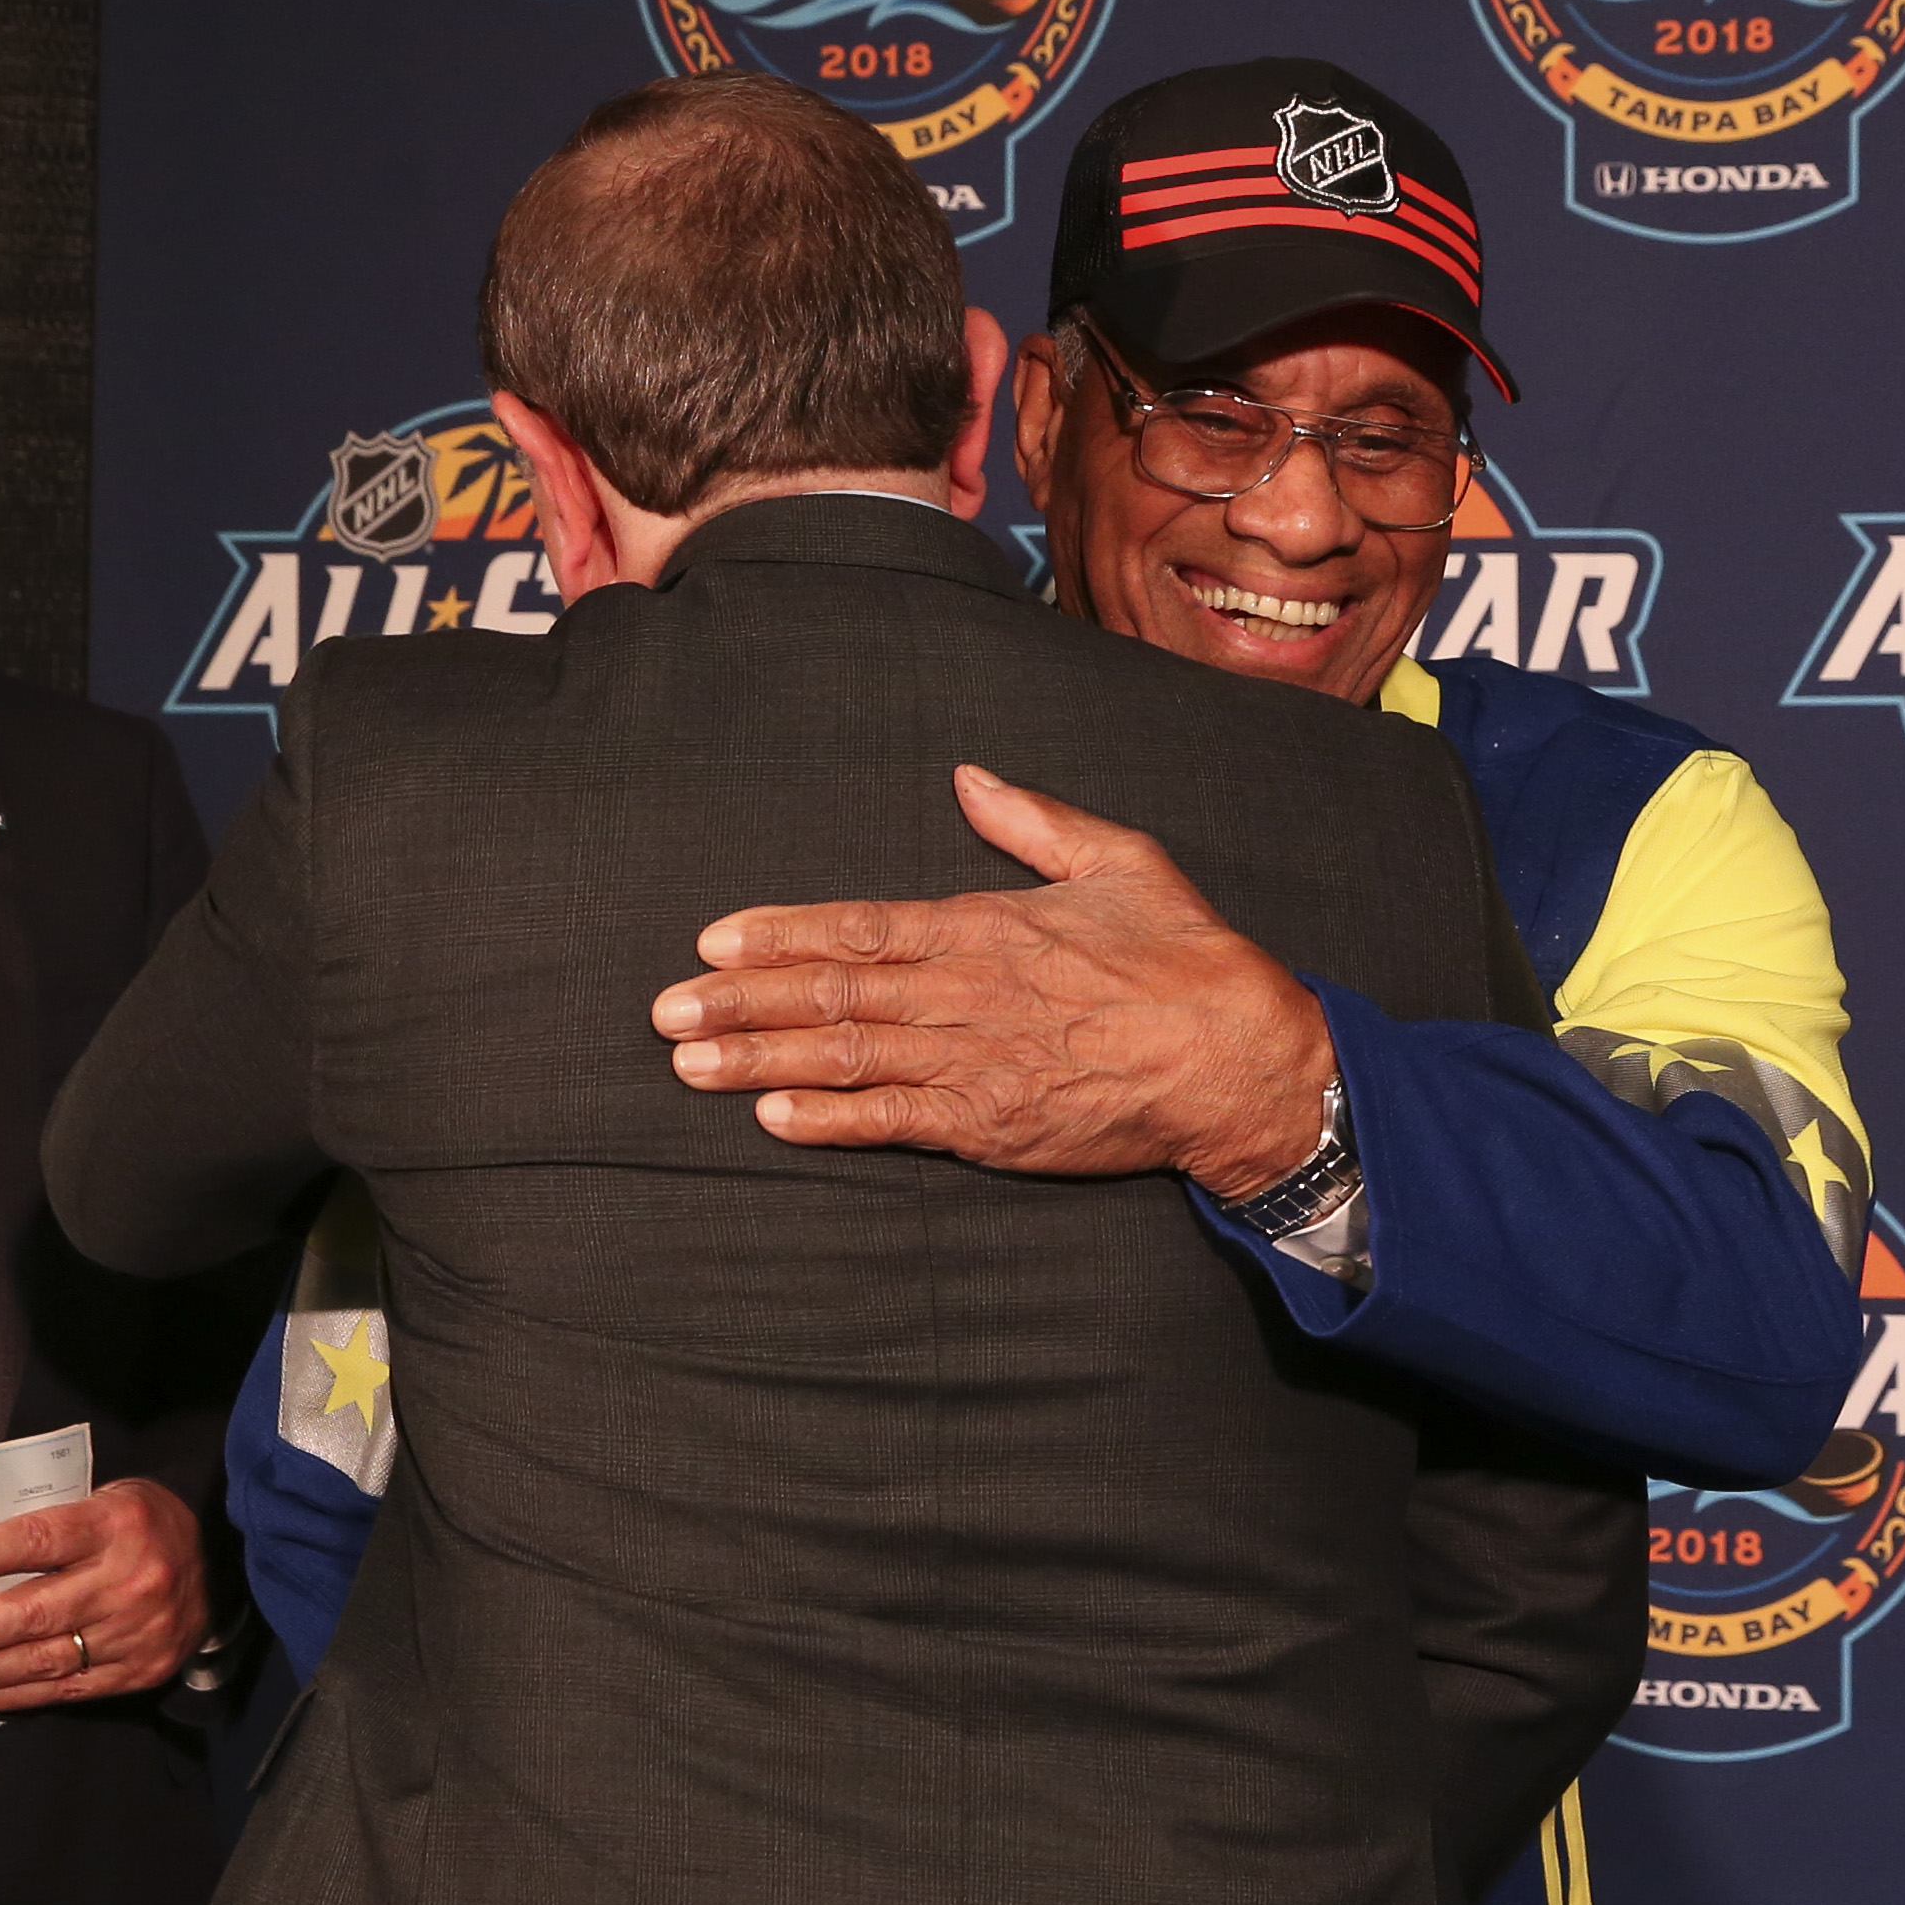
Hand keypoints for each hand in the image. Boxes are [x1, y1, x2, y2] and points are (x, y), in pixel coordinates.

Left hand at [0, 1477, 206, 1708]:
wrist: (219, 1562)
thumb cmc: (139, 1526)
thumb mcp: (102, 1501)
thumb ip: (48, 1526)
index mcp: (116, 1525)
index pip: (39, 1540)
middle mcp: (130, 1580)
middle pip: (35, 1612)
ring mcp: (137, 1631)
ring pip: (45, 1659)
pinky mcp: (141, 1670)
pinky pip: (68, 1690)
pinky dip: (17, 1694)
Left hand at [654, 765, 1338, 1196]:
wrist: (1238, 1057)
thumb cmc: (1184, 956)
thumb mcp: (1119, 859)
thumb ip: (1033, 821)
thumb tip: (969, 778)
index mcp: (986, 925)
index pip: (858, 927)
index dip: (778, 934)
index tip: (713, 941)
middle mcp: (966, 992)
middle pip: (829, 992)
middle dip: (739, 1000)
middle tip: (665, 1011)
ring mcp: (974, 1064)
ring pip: (845, 1056)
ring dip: (759, 1058)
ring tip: (689, 1064)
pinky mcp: (992, 1126)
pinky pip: (893, 1121)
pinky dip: (829, 1119)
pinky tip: (772, 1115)